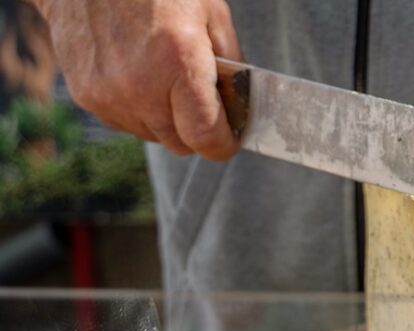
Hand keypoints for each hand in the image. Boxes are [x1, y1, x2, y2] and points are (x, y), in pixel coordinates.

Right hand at [36, 0, 242, 159]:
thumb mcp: (211, 14)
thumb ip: (231, 66)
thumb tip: (238, 106)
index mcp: (176, 62)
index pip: (205, 137)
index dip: (223, 143)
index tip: (229, 137)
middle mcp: (138, 86)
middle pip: (179, 143)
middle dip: (195, 128)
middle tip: (199, 98)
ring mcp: (106, 93)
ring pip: (151, 135)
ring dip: (163, 117)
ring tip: (162, 75)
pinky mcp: (85, 95)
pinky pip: (124, 121)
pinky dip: (136, 107)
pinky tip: (136, 72)